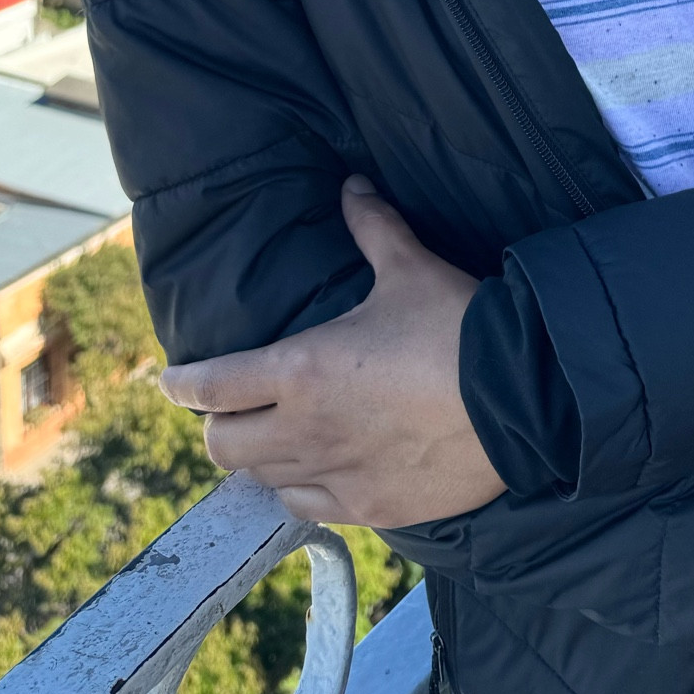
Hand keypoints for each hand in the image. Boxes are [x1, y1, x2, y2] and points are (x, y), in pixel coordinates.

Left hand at [159, 176, 505, 526]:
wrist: (522, 397)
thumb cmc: (458, 327)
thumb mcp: (409, 268)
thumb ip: (372, 227)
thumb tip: (352, 185)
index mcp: (300, 370)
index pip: (212, 385)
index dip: (182, 383)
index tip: (171, 381)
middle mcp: (304, 430)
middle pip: (223, 445)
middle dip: (218, 425)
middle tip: (231, 408)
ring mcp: (335, 475)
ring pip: (262, 480)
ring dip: (260, 458)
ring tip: (272, 438)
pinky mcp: (369, 508)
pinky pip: (307, 508)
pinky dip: (300, 490)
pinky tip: (315, 473)